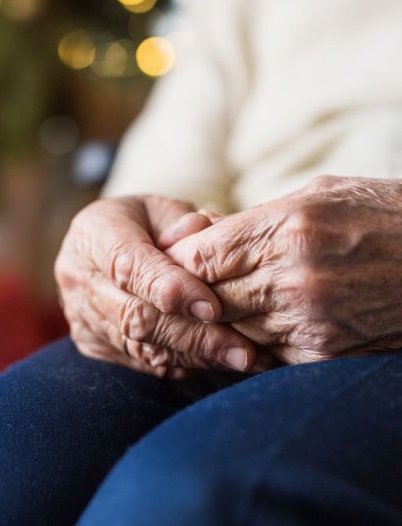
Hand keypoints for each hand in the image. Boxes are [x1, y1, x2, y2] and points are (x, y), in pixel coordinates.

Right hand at [55, 195, 261, 377]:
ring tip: (242, 360)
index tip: (213, 307)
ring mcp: (81, 315)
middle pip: (133, 315)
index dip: (169, 288)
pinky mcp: (92, 342)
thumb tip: (204, 233)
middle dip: (193, 335)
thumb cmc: (144, 222)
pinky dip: (182, 364)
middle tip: (243, 350)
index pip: (127, 265)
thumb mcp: (163, 208)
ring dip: (194, 356)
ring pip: (139, 347)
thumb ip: (184, 222)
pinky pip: (139, 362)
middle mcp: (77, 277)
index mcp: (92, 233)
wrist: (107, 244)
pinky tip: (218, 362)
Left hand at [165, 176, 401, 363]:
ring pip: (231, 329)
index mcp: (286, 227)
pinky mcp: (325, 355)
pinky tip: (262, 325)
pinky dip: (254, 342)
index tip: (170, 260)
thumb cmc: (381, 215)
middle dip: (191, 293)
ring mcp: (310, 321)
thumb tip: (193, 233)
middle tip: (183, 288)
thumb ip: (251, 218)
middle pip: (207, 296)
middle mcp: (293, 277)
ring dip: (221, 320)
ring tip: (219, 306)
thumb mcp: (316, 195)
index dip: (176, 260)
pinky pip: (265, 354)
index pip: (199, 256)